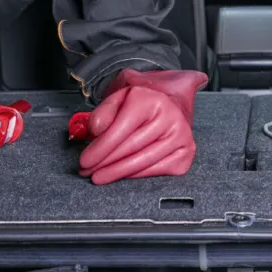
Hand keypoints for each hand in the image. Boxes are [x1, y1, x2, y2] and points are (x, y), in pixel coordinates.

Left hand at [78, 70, 206, 184]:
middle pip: (130, 148)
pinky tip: (123, 175)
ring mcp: (181, 135)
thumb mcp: (120, 95)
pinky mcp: (186, 151)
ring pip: (143, 162)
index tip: (85, 160)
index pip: (121, 130)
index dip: (100, 148)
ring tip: (100, 176)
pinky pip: (157, 170)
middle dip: (104, 164)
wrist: (173, 98)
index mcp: (151, 99)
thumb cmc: (143, 100)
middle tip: (88, 171)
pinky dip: (136, 175)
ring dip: (118, 173)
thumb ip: (104, 111)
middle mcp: (171, 116)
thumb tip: (95, 130)